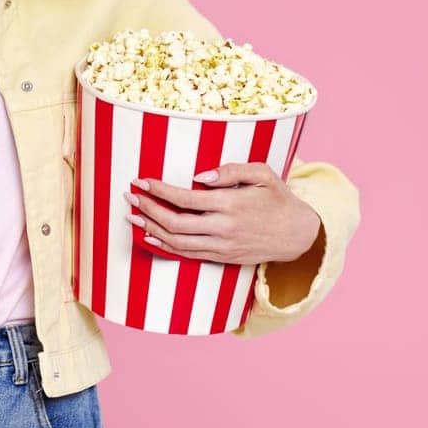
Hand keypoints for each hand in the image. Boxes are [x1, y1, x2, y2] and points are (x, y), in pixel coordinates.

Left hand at [122, 162, 321, 265]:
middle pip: (174, 222)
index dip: (158, 190)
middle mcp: (223, 228)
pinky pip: (186, 254)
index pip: (185, 199)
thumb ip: (231, 170)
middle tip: (130, 195)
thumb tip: (198, 176)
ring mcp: (221, 246)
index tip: (141, 180)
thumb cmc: (278, 199)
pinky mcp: (221, 257)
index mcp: (231, 204)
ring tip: (133, 214)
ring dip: (151, 228)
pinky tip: (149, 236)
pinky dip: (164, 245)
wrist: (298, 235)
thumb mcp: (263, 175)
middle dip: (148, 208)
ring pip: (176, 242)